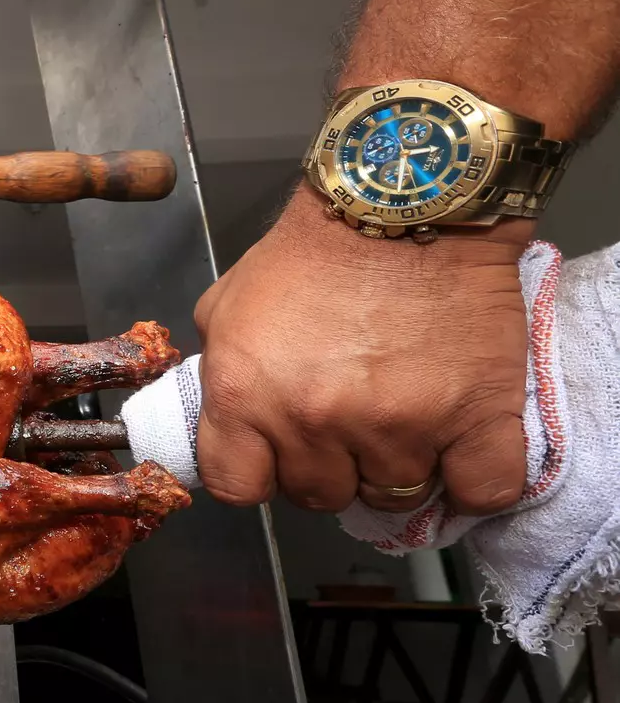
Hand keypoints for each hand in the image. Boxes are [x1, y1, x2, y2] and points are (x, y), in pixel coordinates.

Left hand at [192, 187, 530, 514]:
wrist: (406, 206)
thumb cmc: (312, 252)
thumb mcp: (228, 304)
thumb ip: (220, 371)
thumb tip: (228, 420)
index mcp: (244, 396)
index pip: (237, 487)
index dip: (258, 473)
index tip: (277, 454)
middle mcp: (314, 420)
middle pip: (319, 495)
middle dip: (330, 465)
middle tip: (348, 420)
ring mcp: (397, 425)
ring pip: (395, 495)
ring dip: (398, 466)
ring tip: (402, 416)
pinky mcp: (475, 418)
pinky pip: (480, 492)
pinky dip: (471, 484)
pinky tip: (457, 453)